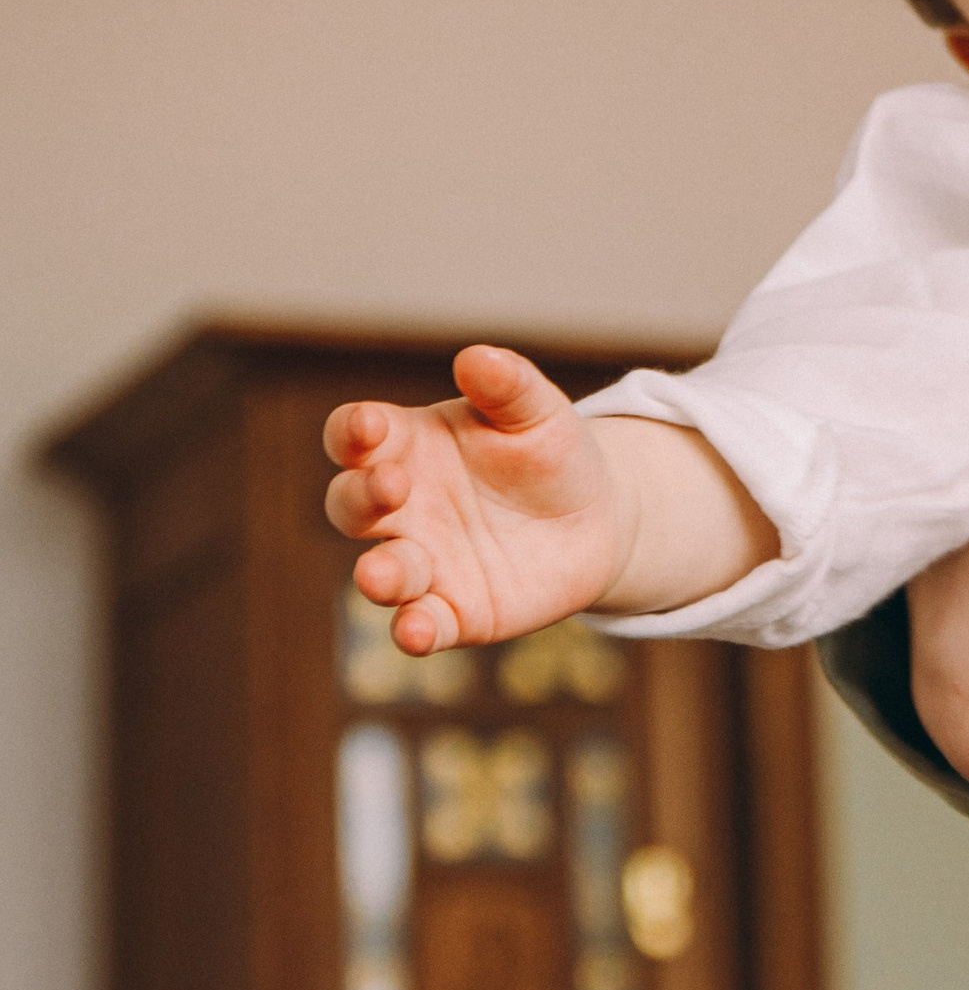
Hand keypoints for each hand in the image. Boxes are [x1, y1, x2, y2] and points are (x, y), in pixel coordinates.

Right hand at [324, 346, 633, 652]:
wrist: (597, 519)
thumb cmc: (551, 453)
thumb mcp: (538, 412)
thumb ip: (508, 385)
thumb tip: (476, 357)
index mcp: (407, 446)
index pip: (354, 435)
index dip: (352, 431)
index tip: (371, 427)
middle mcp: (402, 508)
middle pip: (351, 503)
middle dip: (361, 496)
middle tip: (393, 487)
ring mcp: (423, 562)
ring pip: (380, 570)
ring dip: (376, 575)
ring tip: (381, 575)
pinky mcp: (452, 612)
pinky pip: (421, 625)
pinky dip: (413, 631)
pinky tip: (417, 632)